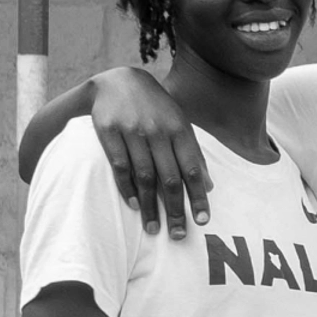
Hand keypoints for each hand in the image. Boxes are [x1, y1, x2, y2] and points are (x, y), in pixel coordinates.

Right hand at [86, 65, 207, 236]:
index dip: (198, 197)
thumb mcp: (178, 123)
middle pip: (169, 178)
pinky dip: (127, 189)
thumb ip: (193, 152)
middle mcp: (157, 130)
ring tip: (154, 229)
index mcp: (179, 128)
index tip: (202, 221)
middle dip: (175, 210)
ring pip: (144, 176)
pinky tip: (134, 206)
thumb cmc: (155, 108)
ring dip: (150, 206)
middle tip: (179, 235)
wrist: (118, 80)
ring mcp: (132, 131)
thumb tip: (208, 187)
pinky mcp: (108, 132)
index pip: (192, 169)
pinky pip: (120, 166)